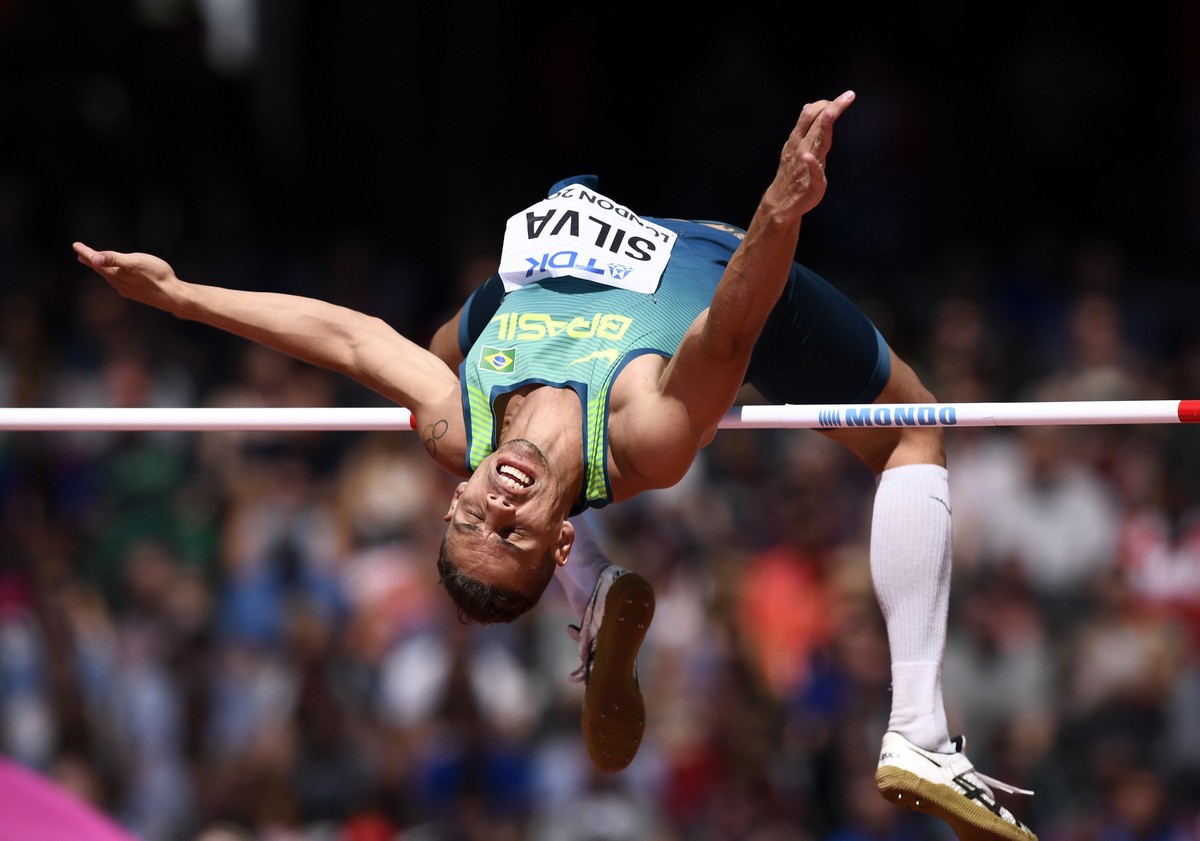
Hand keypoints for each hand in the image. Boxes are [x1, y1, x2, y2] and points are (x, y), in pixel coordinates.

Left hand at [72, 242, 184, 312]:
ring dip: (102, 269)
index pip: (96, 261)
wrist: (172, 295)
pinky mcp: (136, 292)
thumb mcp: (134, 262)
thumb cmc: (155, 275)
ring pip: (109, 277)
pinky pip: (119, 282)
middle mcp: (118, 283)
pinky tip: (119, 275)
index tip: (75, 245)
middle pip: (101, 270)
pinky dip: (113, 275)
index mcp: (115, 274)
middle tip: (81, 255)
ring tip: (98, 264)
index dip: (86, 252)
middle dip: (91, 261)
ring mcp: (127, 289)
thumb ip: (114, 259)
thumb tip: (93, 258)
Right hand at [763, 90, 855, 222]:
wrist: (781, 201)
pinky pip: (812, 171)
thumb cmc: (793, 172)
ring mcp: (806, 163)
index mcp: (799, 139)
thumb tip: (808, 106)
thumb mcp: (796, 144)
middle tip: (848, 96)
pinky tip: (808, 156)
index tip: (845, 97)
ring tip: (830, 113)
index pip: (810, 114)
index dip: (827, 103)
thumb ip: (805, 127)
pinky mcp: (812, 181)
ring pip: (816, 141)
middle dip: (832, 107)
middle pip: (815, 121)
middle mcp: (802, 147)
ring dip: (823, 127)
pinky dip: (810, 163)